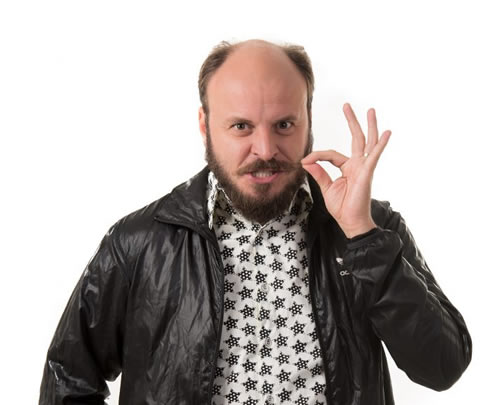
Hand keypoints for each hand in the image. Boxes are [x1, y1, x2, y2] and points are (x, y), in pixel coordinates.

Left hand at [301, 103, 390, 237]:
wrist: (350, 222)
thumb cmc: (342, 207)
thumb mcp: (326, 187)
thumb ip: (318, 173)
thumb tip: (306, 161)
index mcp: (347, 168)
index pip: (331, 154)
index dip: (317, 156)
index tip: (305, 160)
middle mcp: (357, 165)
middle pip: (356, 139)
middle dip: (352, 121)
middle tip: (347, 106)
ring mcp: (364, 167)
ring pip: (367, 142)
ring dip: (369, 126)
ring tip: (370, 110)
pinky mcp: (367, 173)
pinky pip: (374, 156)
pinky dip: (380, 144)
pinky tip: (387, 133)